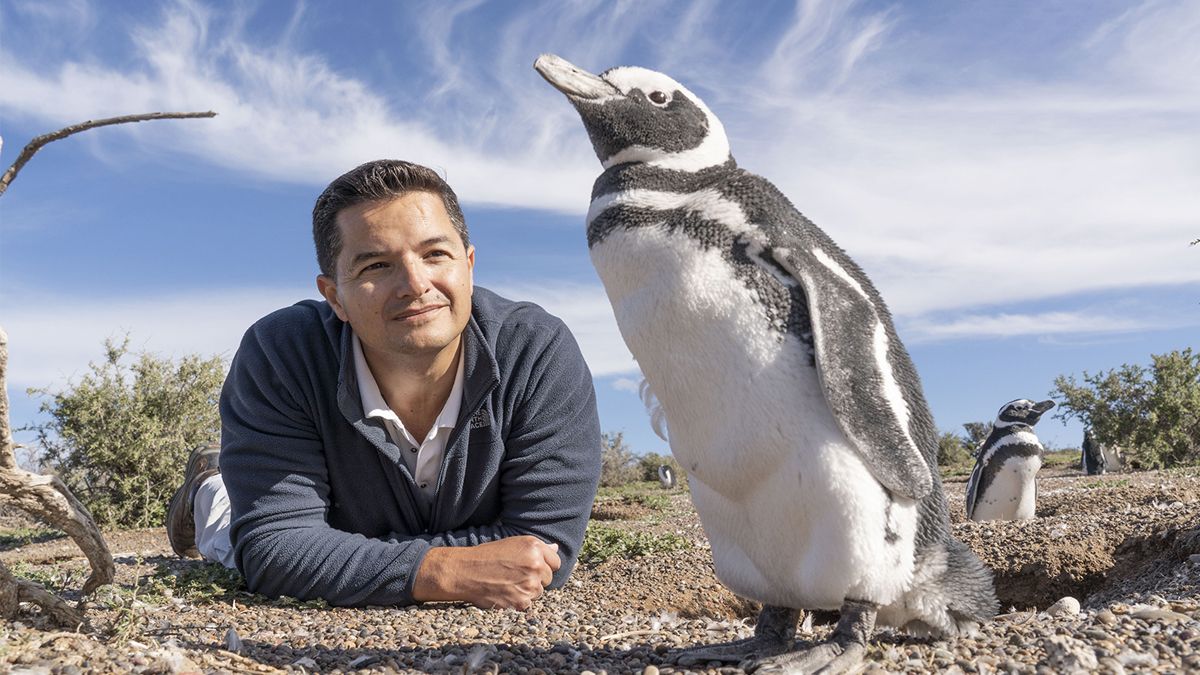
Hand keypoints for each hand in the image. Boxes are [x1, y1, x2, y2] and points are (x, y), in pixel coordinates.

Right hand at [412, 535, 560, 609]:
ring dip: (527, 590)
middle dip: (536, 578)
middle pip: (548, 578)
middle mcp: (535, 565)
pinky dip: (518, 601)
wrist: (466, 571)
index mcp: (535, 548)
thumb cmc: (488, 555)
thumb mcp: (513, 543)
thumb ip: (538, 547)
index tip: (532, 567)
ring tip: (508, 582)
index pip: (556, 562)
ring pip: (538, 592)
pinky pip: (528, 603)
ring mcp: (530, 584)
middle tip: (516, 574)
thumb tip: (556, 549)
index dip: (544, 565)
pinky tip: (505, 592)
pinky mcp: (522, 601)